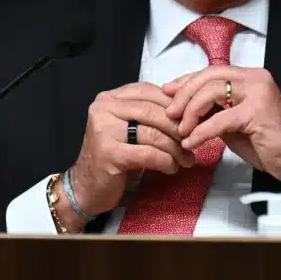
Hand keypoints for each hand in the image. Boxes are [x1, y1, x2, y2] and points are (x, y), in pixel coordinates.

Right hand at [66, 82, 196, 227]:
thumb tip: (187, 107)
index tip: (193, 119)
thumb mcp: (129, 127)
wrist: (86, 188)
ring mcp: (104, 130)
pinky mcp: (109, 154)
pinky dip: (166, 161)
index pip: (150, 91)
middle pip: (153, 111)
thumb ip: (149, 112)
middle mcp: (104, 109)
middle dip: (179, 127)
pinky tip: (172, 167)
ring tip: (188, 159)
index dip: (175, 105)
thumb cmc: (114, 156)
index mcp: (110, 98)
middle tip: (195, 140)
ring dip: (176, 148)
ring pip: (153, 132)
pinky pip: (149, 154)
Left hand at [163, 66, 280, 195]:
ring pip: (212, 92)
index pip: (212, 71)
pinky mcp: (257, 112)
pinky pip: (219, 119)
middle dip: (184, 94)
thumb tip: (185, 107)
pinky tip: (192, 142)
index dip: (187, 80)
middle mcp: (256, 78)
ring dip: (191, 111)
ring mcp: (258, 93)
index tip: (167, 92)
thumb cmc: (269, 144)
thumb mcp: (235, 123)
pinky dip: (201, 131)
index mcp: (251, 77)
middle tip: (170, 113)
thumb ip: (215, 110)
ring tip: (181, 129)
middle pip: (209, 77)